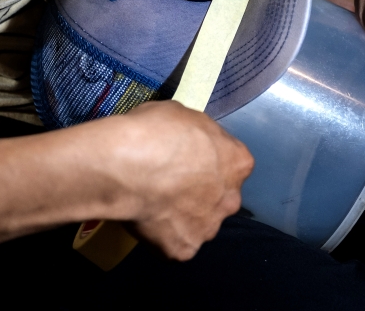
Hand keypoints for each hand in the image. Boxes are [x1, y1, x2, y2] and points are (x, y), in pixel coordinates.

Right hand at [101, 101, 253, 259]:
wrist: (127, 167)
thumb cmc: (155, 132)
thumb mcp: (182, 114)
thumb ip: (196, 136)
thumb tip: (191, 143)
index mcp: (237, 162)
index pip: (231, 163)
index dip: (207, 161)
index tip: (186, 159)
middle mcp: (231, 199)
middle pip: (220, 198)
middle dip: (200, 193)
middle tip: (170, 183)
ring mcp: (208, 228)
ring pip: (198, 223)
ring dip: (182, 216)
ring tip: (153, 202)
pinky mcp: (183, 250)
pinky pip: (174, 242)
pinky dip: (162, 234)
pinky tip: (145, 218)